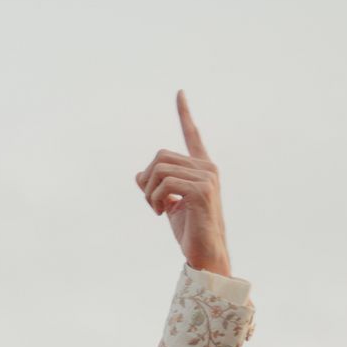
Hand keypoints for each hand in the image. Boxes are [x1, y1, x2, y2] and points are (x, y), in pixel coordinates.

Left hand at [136, 92, 230, 276]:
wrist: (205, 253)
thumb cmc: (189, 230)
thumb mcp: (167, 205)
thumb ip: (156, 187)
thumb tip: (139, 174)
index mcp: (201, 168)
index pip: (192, 135)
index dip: (184, 114)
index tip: (179, 93)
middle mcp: (207, 167)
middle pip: (161, 156)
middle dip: (147, 180)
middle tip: (150, 203)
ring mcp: (206, 178)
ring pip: (160, 169)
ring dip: (149, 192)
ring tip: (156, 209)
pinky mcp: (201, 191)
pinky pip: (165, 184)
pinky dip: (154, 199)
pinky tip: (160, 213)